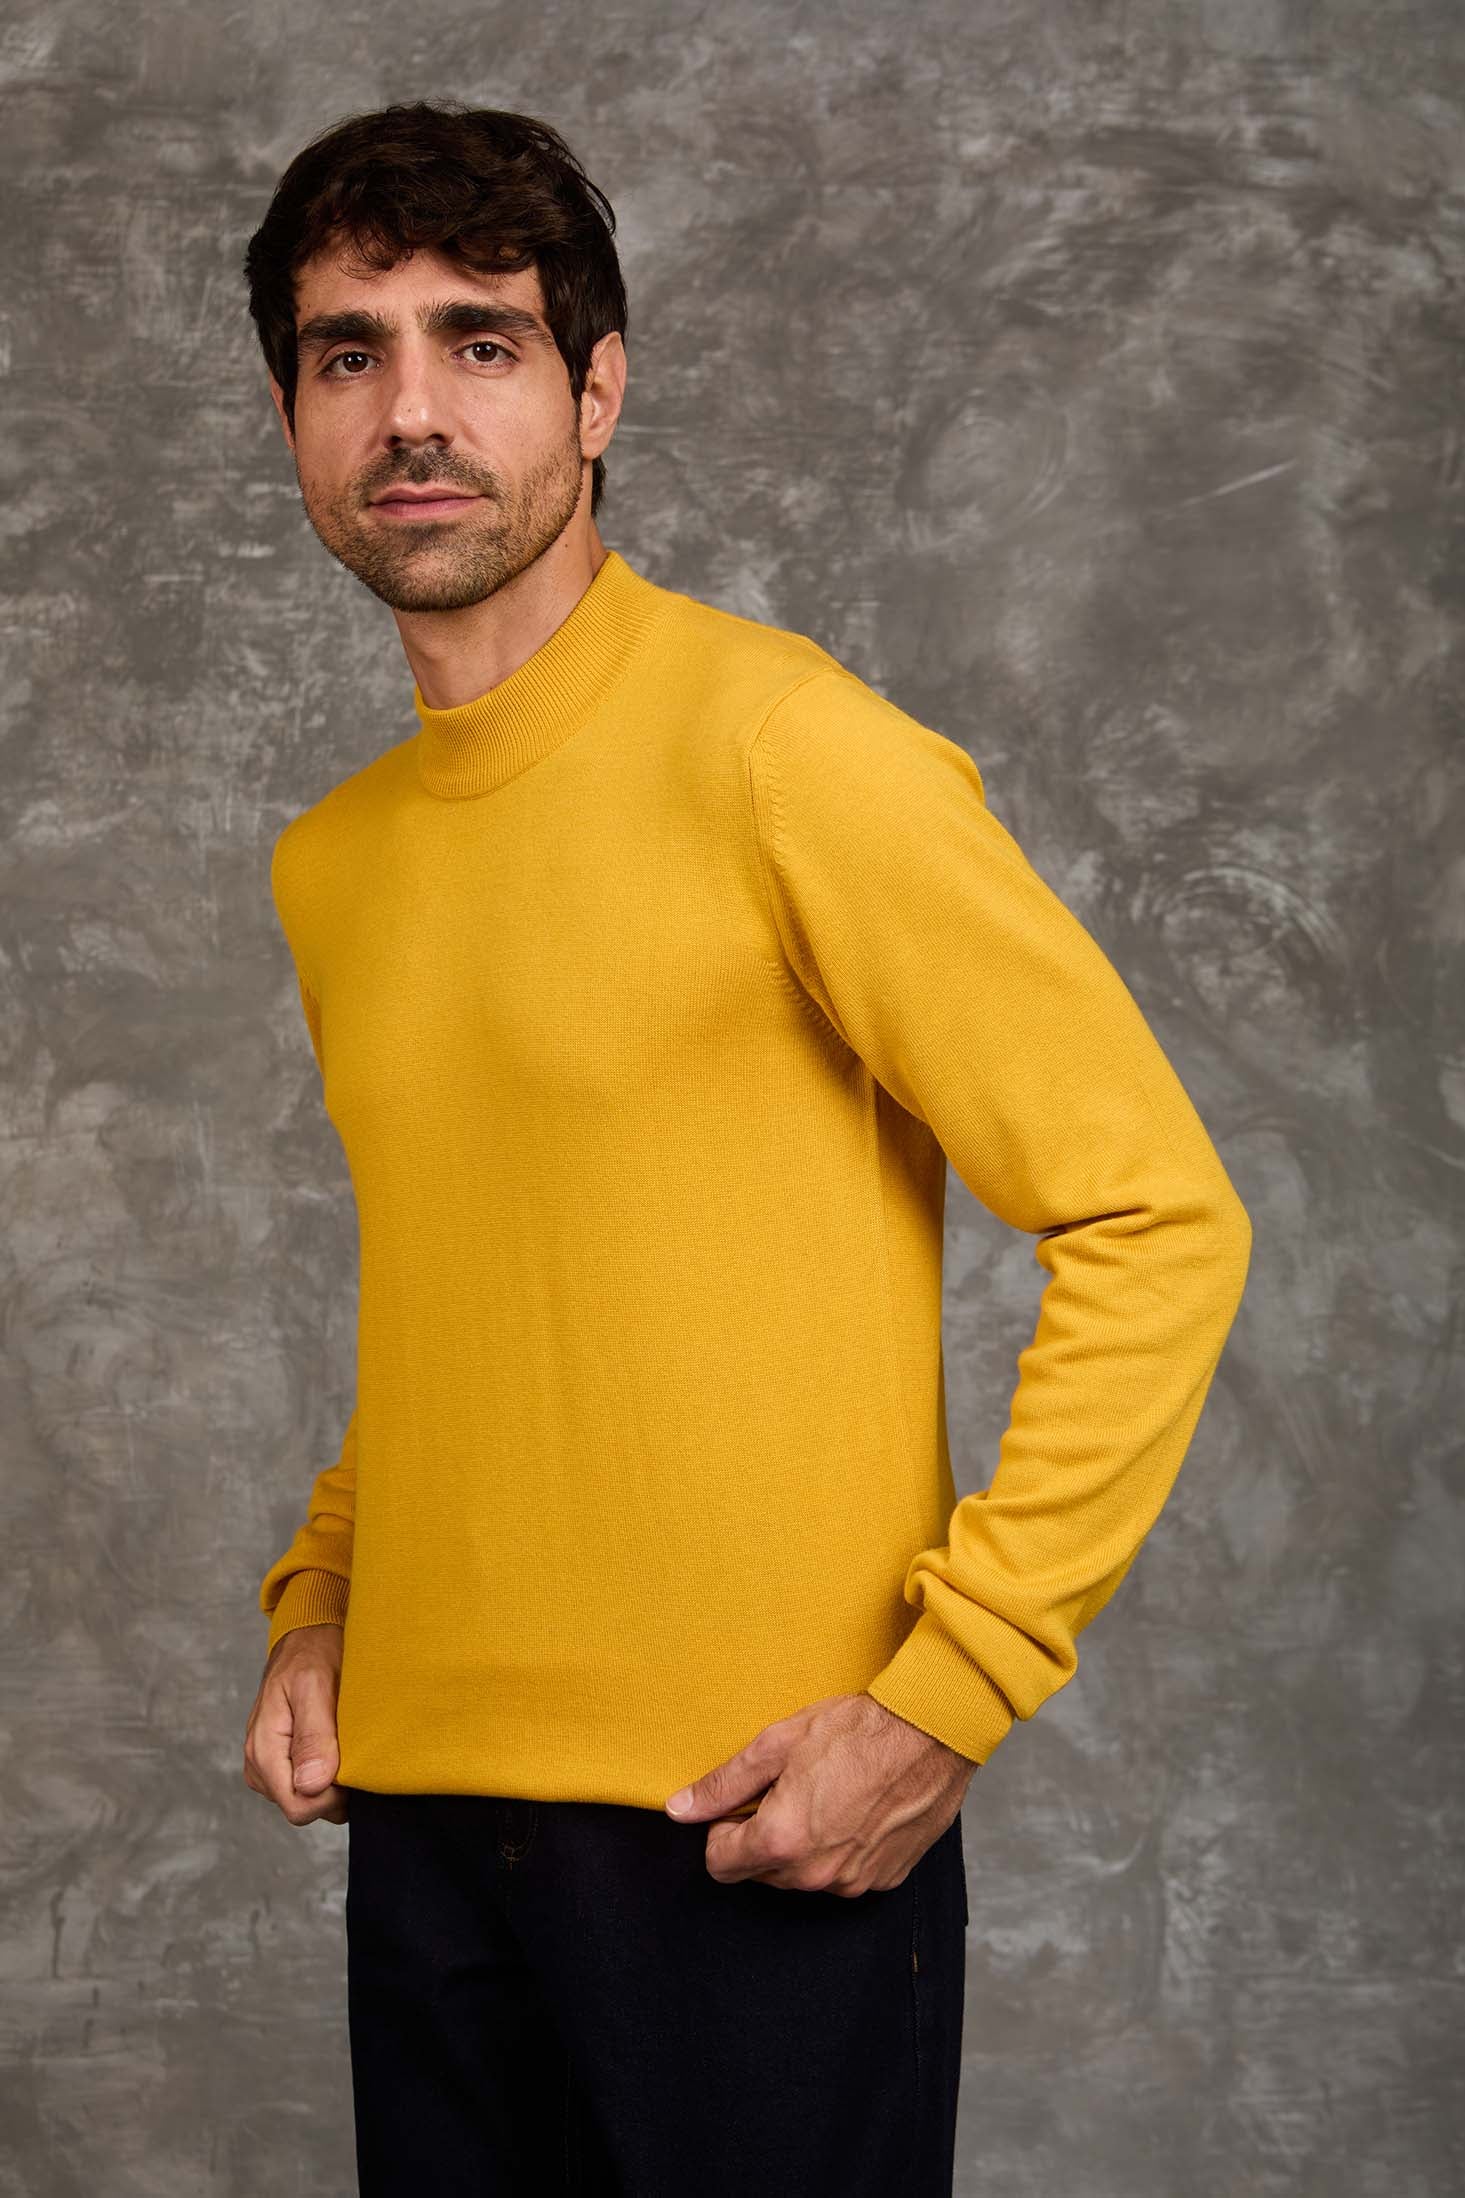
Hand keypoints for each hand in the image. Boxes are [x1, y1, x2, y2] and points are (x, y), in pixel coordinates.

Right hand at [243, 1623, 348, 1826]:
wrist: (307, 1637)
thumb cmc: (313, 1655)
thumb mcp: (316, 1686)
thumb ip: (313, 1737)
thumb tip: (311, 1787)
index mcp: (263, 1748)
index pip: (298, 1807)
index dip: (331, 1797)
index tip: (351, 1766)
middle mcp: (259, 1763)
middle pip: (302, 1807)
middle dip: (333, 1790)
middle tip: (351, 1748)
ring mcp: (268, 1764)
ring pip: (306, 1799)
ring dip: (331, 1781)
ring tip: (342, 1741)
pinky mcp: (280, 1761)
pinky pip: (306, 1786)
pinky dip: (326, 1773)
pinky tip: (336, 1746)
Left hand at [663, 1692, 974, 1895]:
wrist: (932, 1733)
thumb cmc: (856, 1730)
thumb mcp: (777, 1744)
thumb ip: (723, 1784)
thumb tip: (680, 1809)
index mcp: (781, 1841)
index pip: (720, 1864)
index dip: (723, 1829)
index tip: (743, 1803)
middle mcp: (815, 1874)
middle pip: (760, 1873)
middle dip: (762, 1837)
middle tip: (788, 1789)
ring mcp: (853, 1882)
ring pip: (803, 1876)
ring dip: (803, 1845)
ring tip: (827, 1795)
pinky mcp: (885, 1879)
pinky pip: (845, 1875)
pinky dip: (841, 1850)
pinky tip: (856, 1809)